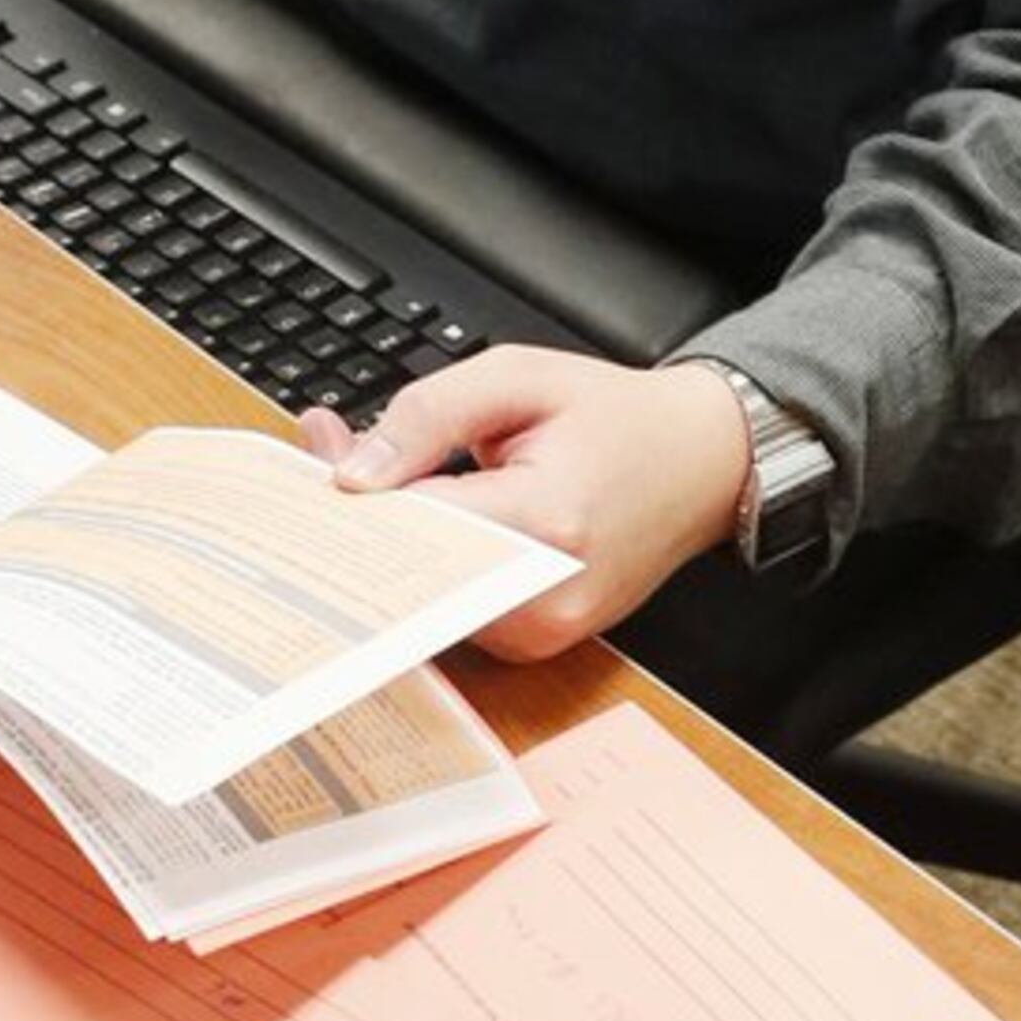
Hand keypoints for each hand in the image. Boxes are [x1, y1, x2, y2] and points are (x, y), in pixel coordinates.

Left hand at [300, 349, 750, 655]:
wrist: (703, 466)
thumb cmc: (619, 419)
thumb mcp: (520, 378)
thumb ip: (428, 415)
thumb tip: (350, 471)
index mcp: (546, 521)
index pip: (412, 522)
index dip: (354, 490)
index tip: (317, 455)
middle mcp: (545, 596)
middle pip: (408, 570)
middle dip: (361, 515)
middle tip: (325, 454)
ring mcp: (544, 631)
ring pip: (423, 596)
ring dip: (391, 541)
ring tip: (378, 472)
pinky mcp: (539, 642)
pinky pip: (453, 607)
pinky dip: (428, 565)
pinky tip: (422, 515)